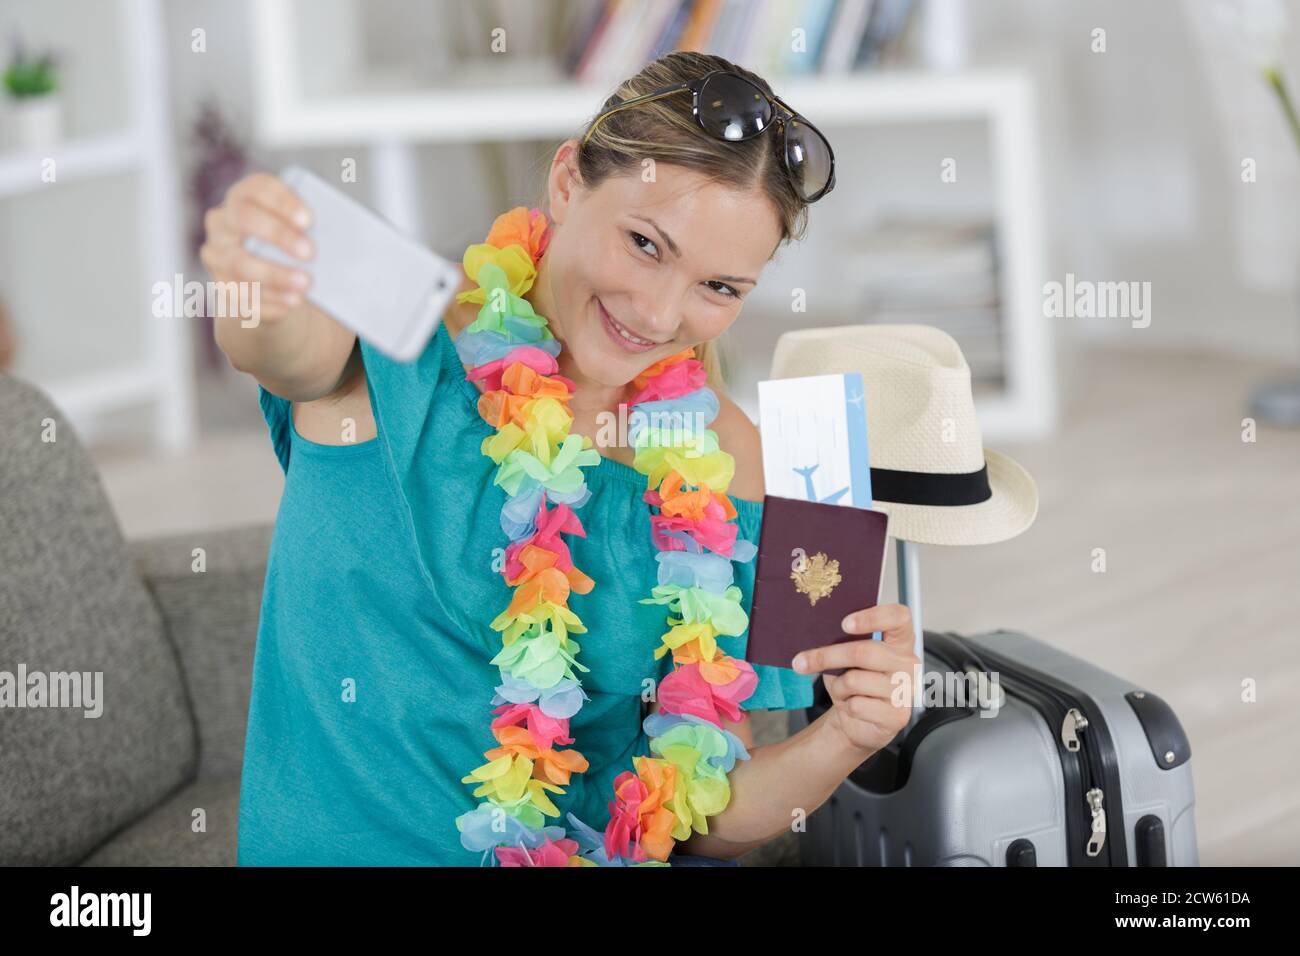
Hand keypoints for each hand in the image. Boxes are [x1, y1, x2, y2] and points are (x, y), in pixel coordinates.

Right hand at [199, 171, 314, 321]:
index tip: (309, 221)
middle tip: (310, 252)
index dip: (283, 202)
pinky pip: (241, 295)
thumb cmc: (291, 243)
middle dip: (278, 234)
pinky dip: (270, 301)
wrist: (268, 277)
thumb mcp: (297, 229)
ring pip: (240, 263)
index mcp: (244, 196)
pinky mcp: (222, 287)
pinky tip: (293, 302)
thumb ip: (309, 228)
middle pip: (244, 218)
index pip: (259, 188)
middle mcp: (222, 221)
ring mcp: (217, 255)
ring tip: (305, 283)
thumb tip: (341, 240)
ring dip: (276, 275)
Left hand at [791, 604, 918, 756]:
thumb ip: (843, 642)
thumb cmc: (854, 679)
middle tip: (801, 661)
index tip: (844, 624)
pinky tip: (851, 706)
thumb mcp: (846, 657)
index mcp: (900, 641)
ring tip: (840, 690)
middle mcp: (907, 663)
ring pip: (855, 680)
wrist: (859, 718)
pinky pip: (858, 705)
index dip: (873, 617)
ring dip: (837, 687)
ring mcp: (906, 690)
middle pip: (864, 652)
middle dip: (827, 656)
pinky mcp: (897, 715)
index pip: (899, 617)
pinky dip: (845, 706)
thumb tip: (818, 634)